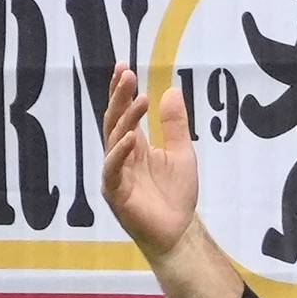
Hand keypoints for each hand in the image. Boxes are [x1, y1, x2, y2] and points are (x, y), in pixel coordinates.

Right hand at [102, 63, 198, 261]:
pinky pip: (113, 169)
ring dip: (125, 119)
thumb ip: (175, 125)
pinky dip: (120, 153)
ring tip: (139, 98)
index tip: (124, 66)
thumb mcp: (182, 153)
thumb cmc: (176, 195)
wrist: (178, 231)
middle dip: (119, 96)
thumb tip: (172, 91)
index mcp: (134, 146)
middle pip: (115, 120)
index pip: (123, 113)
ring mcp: (115, 174)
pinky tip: (131, 138)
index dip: (121, 91)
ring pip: (114, 140)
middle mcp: (120, 156)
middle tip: (125, 73)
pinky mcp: (115, 193)